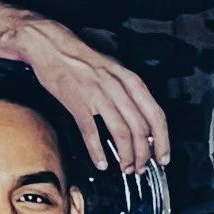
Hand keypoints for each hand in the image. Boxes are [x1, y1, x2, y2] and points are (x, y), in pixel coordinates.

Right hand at [0, 0, 166, 171]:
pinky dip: (98, 152)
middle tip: (141, 168)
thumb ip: (130, 95)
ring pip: (121, 133)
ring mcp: (97, 95)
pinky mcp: (76, 102)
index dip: (163, 141)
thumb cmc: (83, 59)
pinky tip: (102, 163)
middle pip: (140, 129)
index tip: (163, 157)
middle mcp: (118, 88)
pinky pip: (91, 132)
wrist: (49, 45)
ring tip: (126, 168)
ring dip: (126, 156)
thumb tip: (143, 125)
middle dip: (144, 154)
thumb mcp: (115, 70)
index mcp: (131, 81)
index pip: (156, 116)